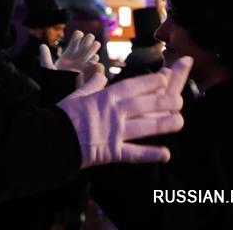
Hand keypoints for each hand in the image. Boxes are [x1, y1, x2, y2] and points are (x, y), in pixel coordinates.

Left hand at [39, 30, 102, 75]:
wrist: (61, 93)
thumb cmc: (53, 81)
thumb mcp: (48, 69)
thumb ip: (45, 58)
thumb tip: (42, 46)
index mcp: (67, 56)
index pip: (74, 44)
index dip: (77, 37)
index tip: (79, 33)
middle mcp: (77, 59)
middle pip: (84, 46)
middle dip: (88, 40)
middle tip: (90, 36)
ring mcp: (84, 66)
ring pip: (91, 54)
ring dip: (93, 49)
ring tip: (95, 43)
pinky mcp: (89, 73)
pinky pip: (95, 65)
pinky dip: (95, 61)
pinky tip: (94, 59)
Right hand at [57, 56, 192, 168]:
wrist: (52, 139)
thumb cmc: (63, 114)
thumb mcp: (76, 94)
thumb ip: (91, 85)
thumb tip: (100, 76)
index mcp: (105, 97)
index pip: (133, 86)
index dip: (151, 82)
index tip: (165, 78)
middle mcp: (114, 113)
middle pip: (145, 105)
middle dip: (165, 101)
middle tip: (180, 100)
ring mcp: (115, 133)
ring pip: (146, 127)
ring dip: (165, 124)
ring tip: (180, 121)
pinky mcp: (113, 151)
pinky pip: (135, 153)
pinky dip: (151, 154)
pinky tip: (166, 154)